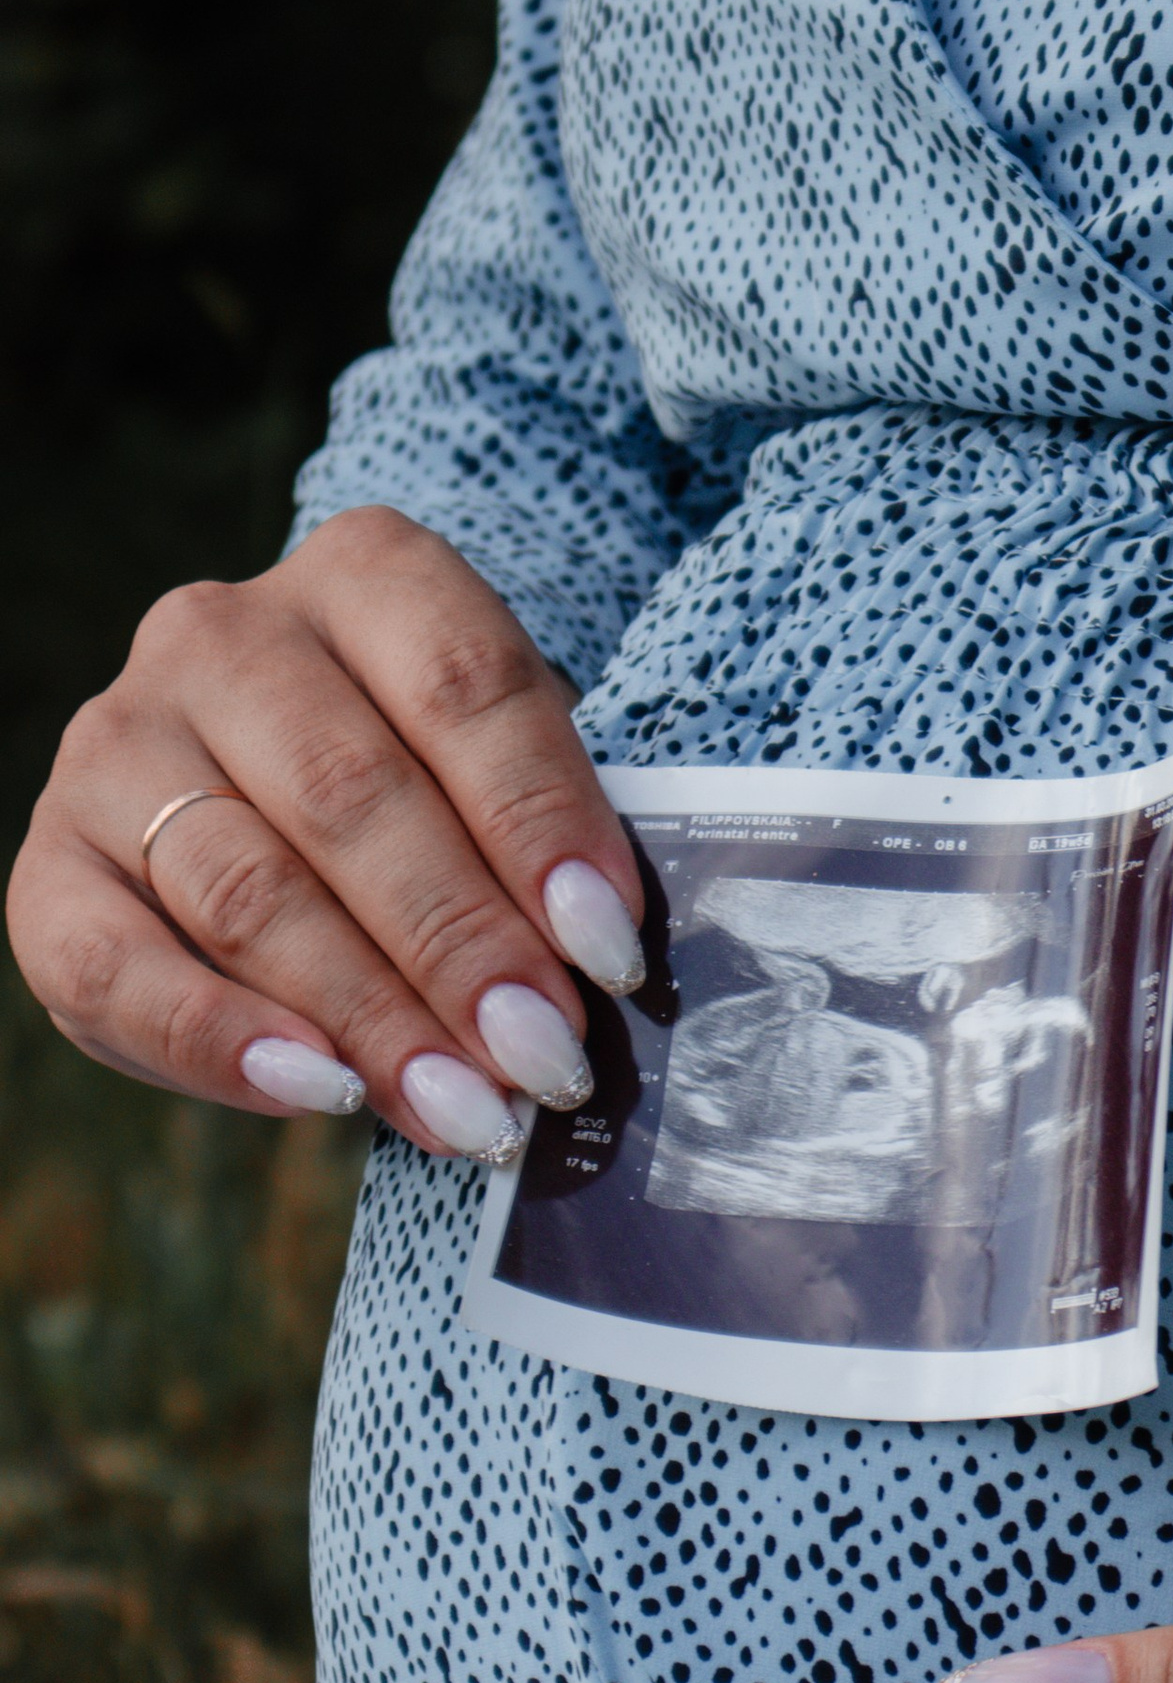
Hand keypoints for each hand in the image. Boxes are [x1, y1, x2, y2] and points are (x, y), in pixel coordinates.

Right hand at [6, 507, 647, 1154]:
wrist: (272, 794)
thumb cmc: (437, 784)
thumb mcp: (502, 773)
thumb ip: (543, 843)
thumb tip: (594, 968)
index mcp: (364, 575)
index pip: (464, 685)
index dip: (541, 822)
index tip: (607, 947)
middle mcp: (221, 635)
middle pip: (350, 795)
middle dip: (459, 945)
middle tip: (542, 1057)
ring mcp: (120, 741)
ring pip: (247, 889)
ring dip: (367, 1014)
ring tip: (464, 1106)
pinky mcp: (50, 861)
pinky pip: (117, 966)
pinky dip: (221, 1040)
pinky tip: (320, 1092)